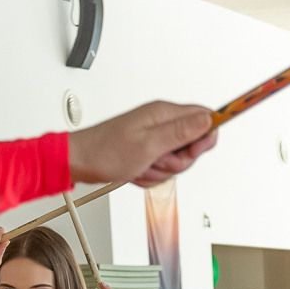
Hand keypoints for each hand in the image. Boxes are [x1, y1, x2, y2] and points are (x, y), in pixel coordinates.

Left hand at [67, 102, 217, 187]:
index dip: (206, 137)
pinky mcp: (149, 151)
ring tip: (144, 165)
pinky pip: (164, 168)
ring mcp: (155, 138)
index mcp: (164, 113)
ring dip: (163, 170)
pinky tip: (138, 170)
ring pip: (179, 160)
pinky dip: (152, 175)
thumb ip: (182, 132)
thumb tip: (208, 119)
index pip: (204, 117)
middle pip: (193, 145)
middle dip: (179, 161)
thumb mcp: (149, 144)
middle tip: (159, 160)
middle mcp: (162, 123)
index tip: (195, 150)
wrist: (81, 162)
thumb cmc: (106, 151)